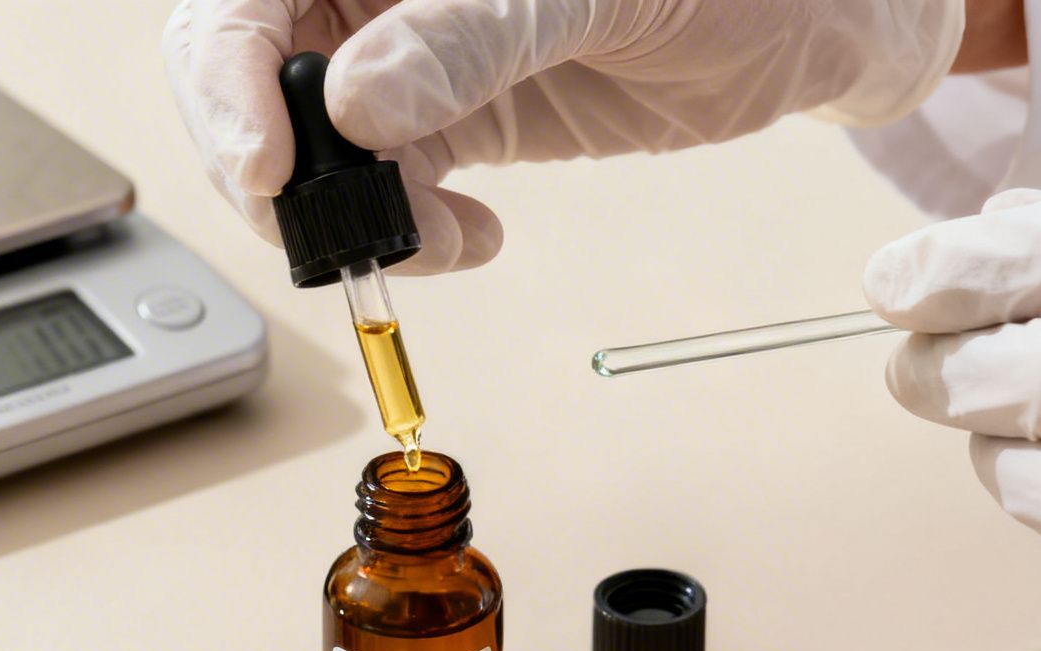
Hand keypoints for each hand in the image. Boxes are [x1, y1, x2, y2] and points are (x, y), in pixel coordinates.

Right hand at [163, 0, 963, 272]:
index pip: (239, 1)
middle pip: (252, 77)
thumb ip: (468, 34)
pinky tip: (476, 237)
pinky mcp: (453, 119)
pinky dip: (415, 235)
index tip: (269, 165)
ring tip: (442, 238)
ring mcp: (408, 54)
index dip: (225, 80)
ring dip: (354, 219)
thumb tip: (354, 100)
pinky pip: (390, 191)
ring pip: (316, 152)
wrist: (816, 18)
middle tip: (340, 236)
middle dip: (277, 172)